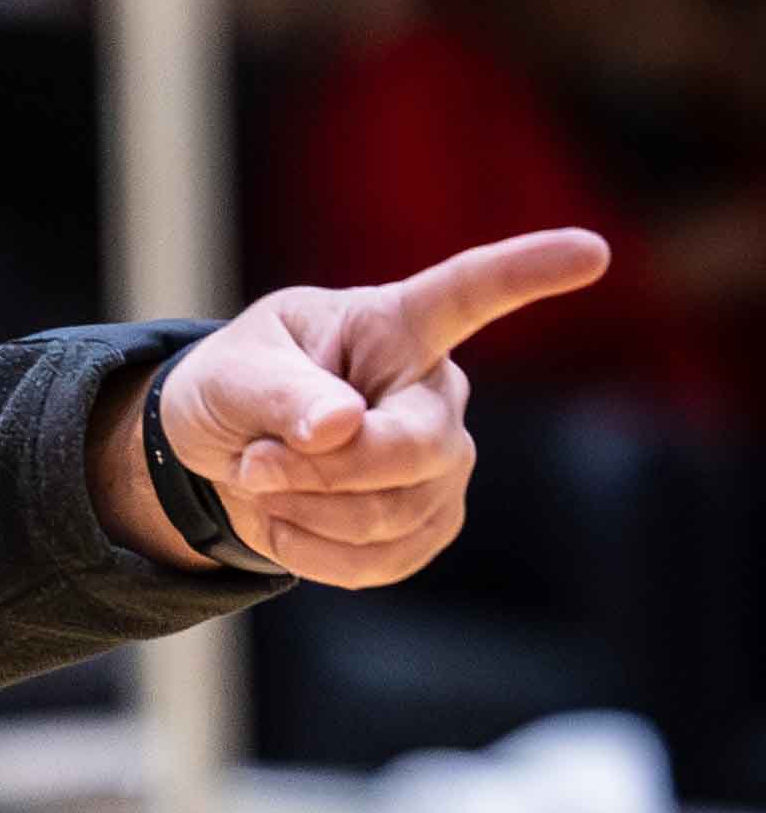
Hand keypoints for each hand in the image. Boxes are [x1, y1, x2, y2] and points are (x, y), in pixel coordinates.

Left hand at [101, 229, 608, 586]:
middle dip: (322, 470)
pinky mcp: (430, 523)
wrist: (222, 455)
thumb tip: (341, 426)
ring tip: (262, 479)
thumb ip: (281, 394)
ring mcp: (443, 462)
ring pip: (391, 514)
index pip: (470, 293)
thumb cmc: (233, 388)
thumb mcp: (232, 374)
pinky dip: (312, 553)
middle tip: (252, 461)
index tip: (590, 251)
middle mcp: (437, 392)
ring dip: (304, 511)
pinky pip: (380, 561)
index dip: (528, 272)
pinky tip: (285, 521)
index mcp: (396, 325)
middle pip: (414, 448)